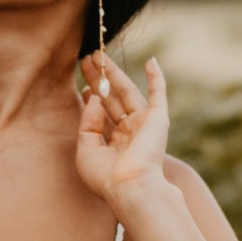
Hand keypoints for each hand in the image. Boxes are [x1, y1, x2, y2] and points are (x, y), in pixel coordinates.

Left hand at [75, 53, 170, 206]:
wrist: (131, 186)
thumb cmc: (106, 176)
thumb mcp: (85, 150)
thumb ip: (87, 123)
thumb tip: (93, 97)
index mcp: (114, 144)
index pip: (101, 114)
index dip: (91, 96)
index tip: (82, 82)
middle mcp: (129, 133)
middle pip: (111, 98)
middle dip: (98, 79)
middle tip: (86, 60)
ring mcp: (144, 125)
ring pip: (127, 92)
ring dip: (114, 73)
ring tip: (99, 54)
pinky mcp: (158, 119)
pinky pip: (159, 94)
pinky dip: (157, 78)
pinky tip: (151, 62)